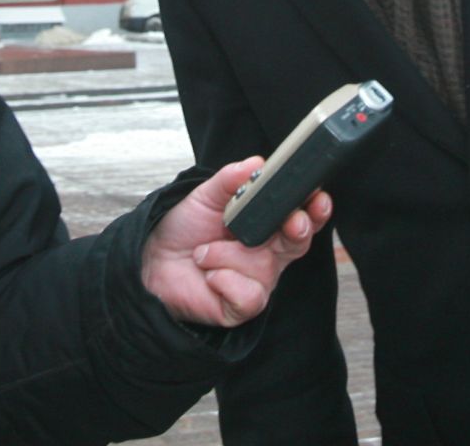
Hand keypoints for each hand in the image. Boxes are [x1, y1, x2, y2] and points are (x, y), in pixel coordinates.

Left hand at [141, 158, 332, 327]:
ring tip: (204, 252)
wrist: (150, 260)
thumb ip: (231, 179)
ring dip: (229, 255)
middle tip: (293, 221)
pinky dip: (224, 279)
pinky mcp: (241, 307)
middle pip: (298, 242)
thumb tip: (256, 163)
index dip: (314, 208)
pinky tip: (209, 275)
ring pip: (265, 267)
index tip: (318, 197)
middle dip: (299, 229)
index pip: (300, 216)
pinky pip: (248, 294)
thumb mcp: (205, 196)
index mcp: (265, 225)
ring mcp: (256, 281)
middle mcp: (267, 254)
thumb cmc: (182, 230)